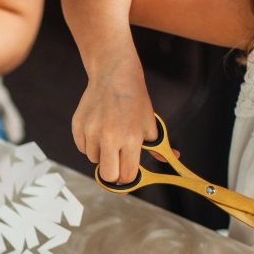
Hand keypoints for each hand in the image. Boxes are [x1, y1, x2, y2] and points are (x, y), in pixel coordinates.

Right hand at [71, 43, 159, 183]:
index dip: (128, 179)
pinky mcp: (78, 125)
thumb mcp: (150, 123)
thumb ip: (159, 146)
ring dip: (101, 155)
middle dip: (113, 174)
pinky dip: (89, 144)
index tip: (128, 175)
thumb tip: (175, 157)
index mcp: (131, 139)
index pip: (126, 176)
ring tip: (109, 137)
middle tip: (117, 164)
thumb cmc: (135, 100)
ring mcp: (91, 131)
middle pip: (107, 176)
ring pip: (93, 159)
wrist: (114, 74)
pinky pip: (82, 147)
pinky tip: (98, 129)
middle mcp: (109, 137)